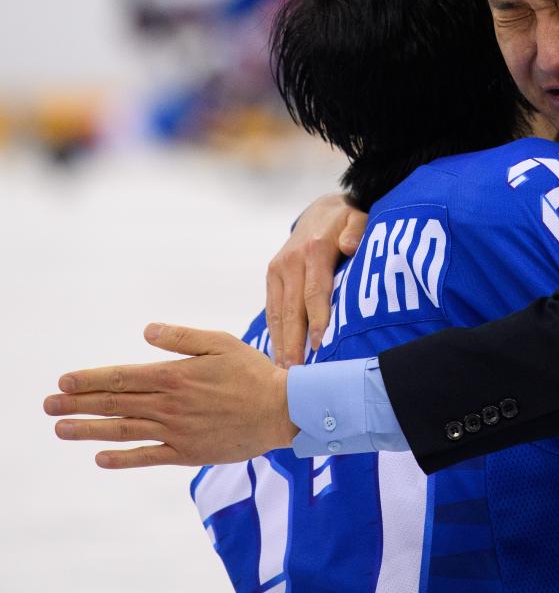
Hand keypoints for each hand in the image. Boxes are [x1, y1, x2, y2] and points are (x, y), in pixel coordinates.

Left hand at [44, 323, 298, 468]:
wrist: (281, 410)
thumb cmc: (253, 372)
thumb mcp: (221, 342)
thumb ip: (182, 337)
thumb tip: (146, 330)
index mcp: (175, 375)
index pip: (122, 377)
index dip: (90, 380)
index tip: (63, 382)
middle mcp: (170, 404)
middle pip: (115, 404)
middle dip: (78, 404)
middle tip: (48, 406)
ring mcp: (176, 431)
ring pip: (123, 430)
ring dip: (88, 429)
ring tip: (61, 428)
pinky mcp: (187, 452)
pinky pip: (147, 456)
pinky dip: (121, 458)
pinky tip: (100, 457)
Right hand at [266, 193, 366, 367]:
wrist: (323, 209)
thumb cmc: (348, 219)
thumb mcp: (358, 218)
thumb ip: (356, 231)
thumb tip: (350, 246)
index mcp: (314, 250)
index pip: (315, 293)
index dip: (317, 321)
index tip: (319, 347)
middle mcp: (290, 261)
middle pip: (292, 309)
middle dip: (293, 342)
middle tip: (295, 371)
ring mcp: (278, 269)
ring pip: (278, 312)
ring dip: (280, 342)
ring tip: (284, 369)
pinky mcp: (272, 275)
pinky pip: (272, 307)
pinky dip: (275, 331)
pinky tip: (279, 352)